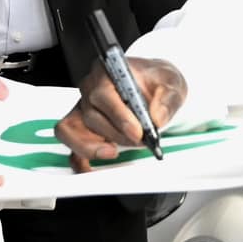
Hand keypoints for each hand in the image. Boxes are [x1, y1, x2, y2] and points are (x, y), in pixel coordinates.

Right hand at [54, 58, 186, 170]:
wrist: (154, 86)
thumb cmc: (157, 81)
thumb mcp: (171, 83)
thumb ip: (167, 100)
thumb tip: (157, 119)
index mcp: (108, 71)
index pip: (104, 94)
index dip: (119, 116)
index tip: (137, 132)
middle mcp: (90, 89)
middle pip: (92, 116)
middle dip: (117, 134)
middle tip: (140, 143)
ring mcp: (82, 110)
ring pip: (74, 131)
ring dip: (95, 147)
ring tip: (115, 153)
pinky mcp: (81, 129)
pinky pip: (71, 147)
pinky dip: (80, 161)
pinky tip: (94, 170)